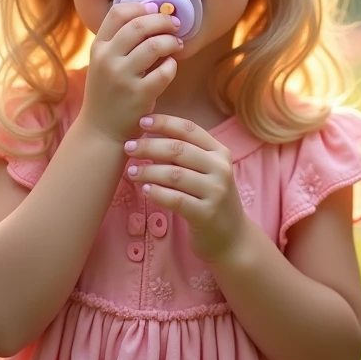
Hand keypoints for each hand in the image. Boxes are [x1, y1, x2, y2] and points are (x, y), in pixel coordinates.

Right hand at [81, 2, 183, 143]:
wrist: (101, 131)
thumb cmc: (108, 92)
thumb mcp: (103, 63)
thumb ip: (120, 40)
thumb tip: (153, 11)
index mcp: (98, 47)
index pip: (118, 12)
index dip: (141, 6)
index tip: (156, 10)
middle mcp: (107, 59)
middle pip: (139, 25)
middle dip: (163, 21)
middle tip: (175, 25)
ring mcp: (122, 77)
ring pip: (155, 46)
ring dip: (171, 41)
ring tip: (176, 45)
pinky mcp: (139, 95)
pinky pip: (165, 71)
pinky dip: (172, 65)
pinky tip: (171, 67)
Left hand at [123, 114, 247, 263]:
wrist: (232, 237)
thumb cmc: (210, 199)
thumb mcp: (206, 172)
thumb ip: (185, 155)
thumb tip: (148, 136)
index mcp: (219, 152)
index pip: (189, 129)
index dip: (164, 122)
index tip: (141, 122)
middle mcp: (221, 169)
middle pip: (178, 149)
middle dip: (149, 146)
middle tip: (128, 148)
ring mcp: (216, 192)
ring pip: (174, 174)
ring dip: (148, 171)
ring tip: (131, 172)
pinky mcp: (207, 214)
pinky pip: (175, 199)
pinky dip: (157, 193)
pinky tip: (144, 190)